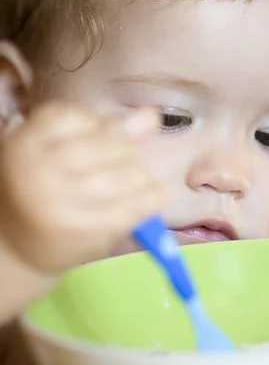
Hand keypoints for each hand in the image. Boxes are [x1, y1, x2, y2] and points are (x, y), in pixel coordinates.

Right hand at [0, 101, 162, 272]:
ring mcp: (64, 204)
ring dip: (140, 176)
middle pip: (111, 145)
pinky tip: (153, 196)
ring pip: (129, 174)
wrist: (20, 248)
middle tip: (120, 163)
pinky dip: (151, 199)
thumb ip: (101, 130)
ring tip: (135, 182)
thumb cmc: (43, 192)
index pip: (75, 117)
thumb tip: (152, 115)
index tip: (94, 140)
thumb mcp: (55, 154)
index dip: (94, 127)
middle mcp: (41, 172)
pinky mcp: (87, 230)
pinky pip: (134, 206)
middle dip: (124, 152)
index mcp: (26, 145)